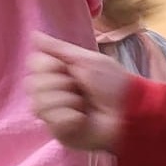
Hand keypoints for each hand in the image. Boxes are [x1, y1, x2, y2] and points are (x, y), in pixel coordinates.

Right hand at [28, 32, 133, 151]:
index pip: (34, 64)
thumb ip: (60, 49)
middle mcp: (51, 92)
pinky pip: (52, 120)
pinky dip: (71, 118)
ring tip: (85, 105)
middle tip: (81, 88)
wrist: (131, 112)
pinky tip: (83, 119)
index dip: (50, 66)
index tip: (69, 69)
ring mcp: (54, 113)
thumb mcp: (89, 61)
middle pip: (33, 84)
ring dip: (68, 101)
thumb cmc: (115, 85)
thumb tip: (34, 34)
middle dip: (61, 84)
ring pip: (39, 103)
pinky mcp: (59, 131)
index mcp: (58, 73)